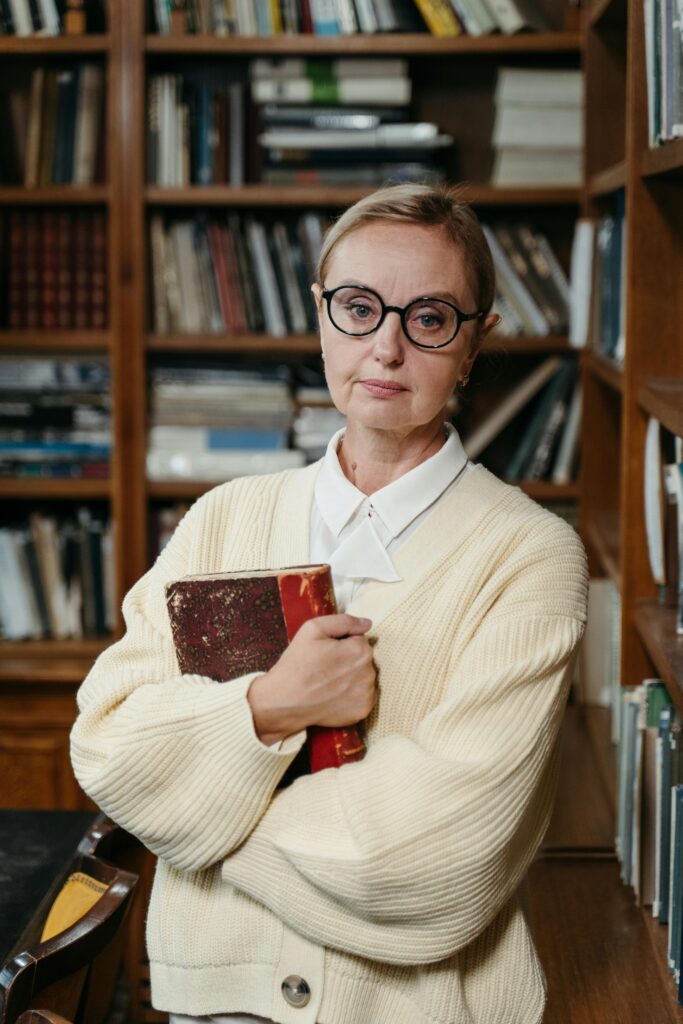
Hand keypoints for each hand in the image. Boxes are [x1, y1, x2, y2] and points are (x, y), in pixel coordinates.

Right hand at [247, 614, 376, 745]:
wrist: (284, 701)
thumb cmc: (297, 664)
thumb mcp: (313, 629)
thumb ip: (344, 621)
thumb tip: (367, 623)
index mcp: (360, 650)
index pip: (359, 639)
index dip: (341, 643)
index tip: (326, 652)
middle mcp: (369, 673)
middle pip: (364, 659)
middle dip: (349, 659)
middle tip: (325, 667)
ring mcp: (367, 694)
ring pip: (364, 677)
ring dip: (352, 677)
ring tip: (328, 682)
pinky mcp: (362, 710)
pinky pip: (363, 696)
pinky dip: (352, 695)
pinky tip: (334, 695)